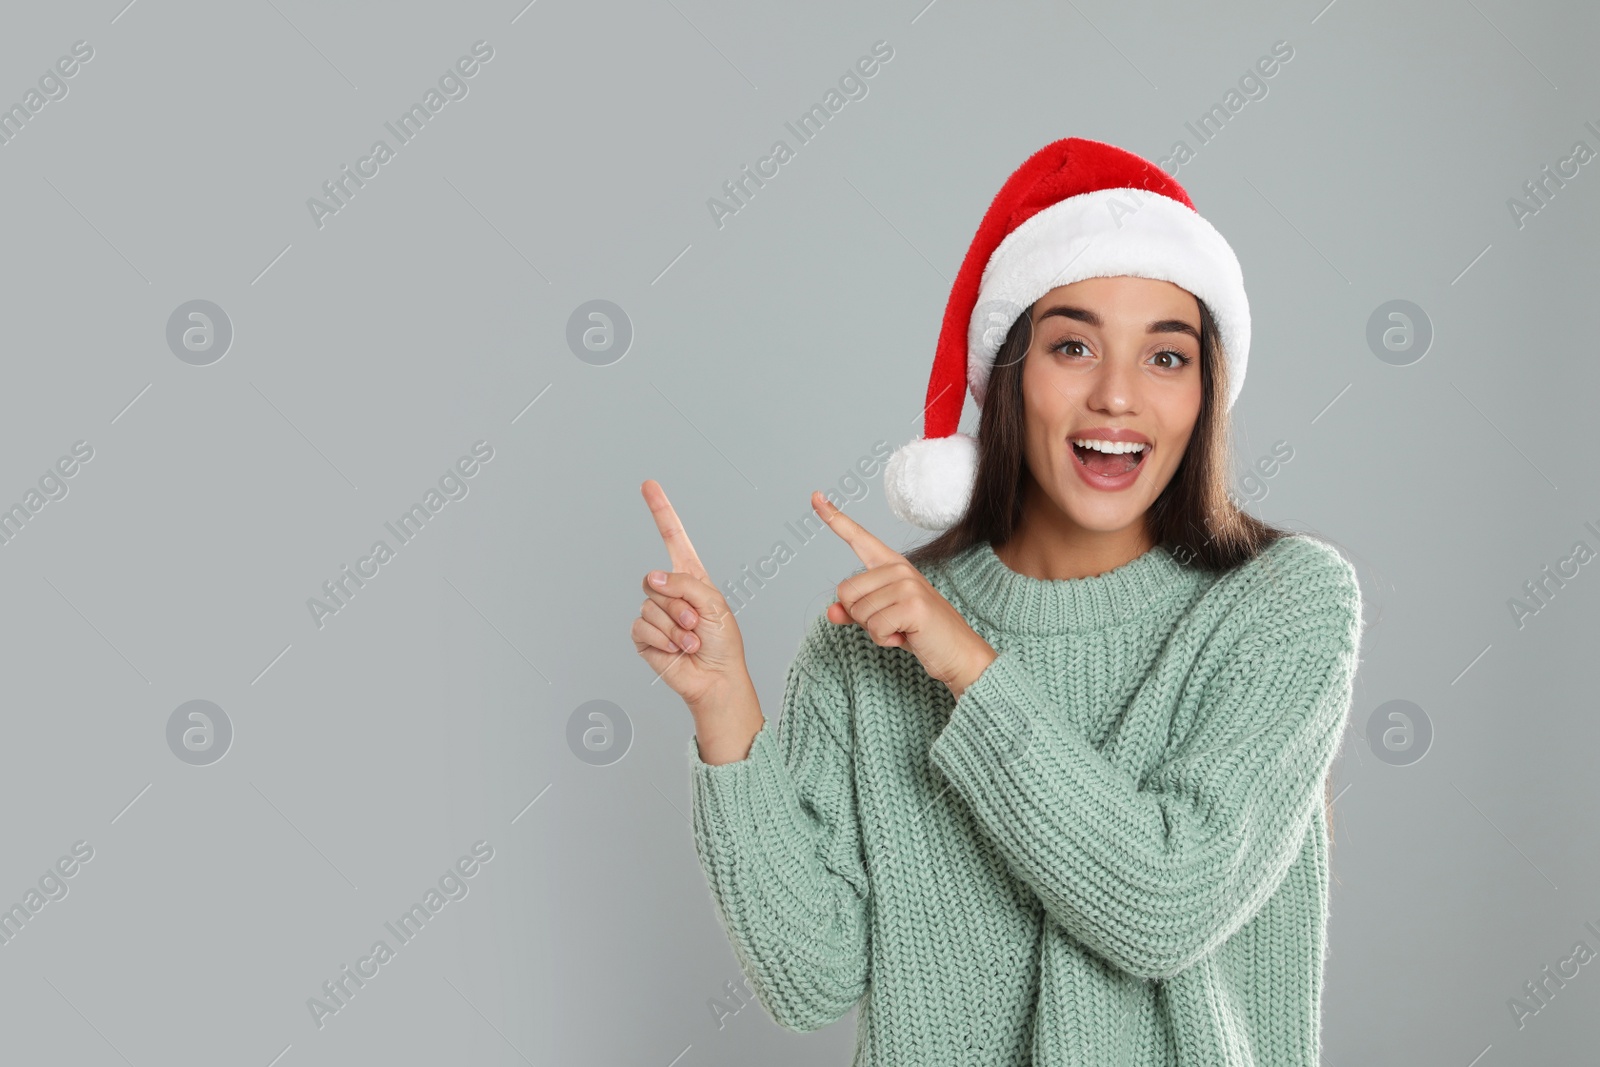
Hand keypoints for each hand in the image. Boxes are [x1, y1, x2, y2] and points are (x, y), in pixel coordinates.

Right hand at [634, 479, 752, 711]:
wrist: (715, 678)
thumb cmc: (722, 642)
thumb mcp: (714, 603)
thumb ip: (684, 584)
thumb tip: (650, 579)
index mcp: (690, 576)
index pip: (673, 537)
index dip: (661, 511)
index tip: (649, 484)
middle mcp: (669, 591)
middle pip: (655, 580)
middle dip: (679, 604)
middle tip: (697, 624)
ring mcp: (654, 612)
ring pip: (650, 606)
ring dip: (676, 627)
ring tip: (691, 641)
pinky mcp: (643, 636)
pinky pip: (642, 627)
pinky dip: (663, 640)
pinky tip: (677, 650)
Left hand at [813, 491, 997, 699]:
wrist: (957, 652)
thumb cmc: (918, 632)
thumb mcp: (881, 619)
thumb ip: (854, 612)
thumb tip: (831, 611)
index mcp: (891, 565)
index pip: (858, 537)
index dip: (834, 518)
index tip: (815, 496)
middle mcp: (899, 568)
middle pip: (846, 592)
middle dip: (860, 617)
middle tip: (890, 623)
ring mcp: (908, 584)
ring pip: (859, 612)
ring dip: (875, 631)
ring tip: (901, 629)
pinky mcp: (913, 605)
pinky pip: (875, 628)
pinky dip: (885, 640)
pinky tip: (905, 637)